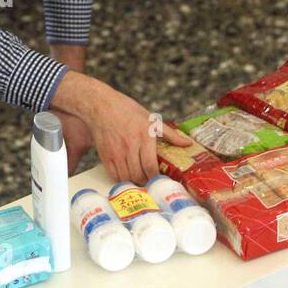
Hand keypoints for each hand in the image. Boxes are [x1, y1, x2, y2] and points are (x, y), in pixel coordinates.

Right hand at [51, 72, 190, 184]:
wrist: (101, 106)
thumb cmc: (127, 111)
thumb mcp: (151, 119)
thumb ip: (170, 134)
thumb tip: (187, 143)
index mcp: (144, 136)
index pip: (150, 165)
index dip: (155, 176)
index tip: (160, 179)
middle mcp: (129, 146)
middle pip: (138, 174)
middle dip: (146, 181)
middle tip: (151, 180)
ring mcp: (116, 152)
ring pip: (126, 177)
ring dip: (134, 181)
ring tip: (140, 178)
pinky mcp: (105, 156)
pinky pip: (114, 175)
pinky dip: (122, 179)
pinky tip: (127, 175)